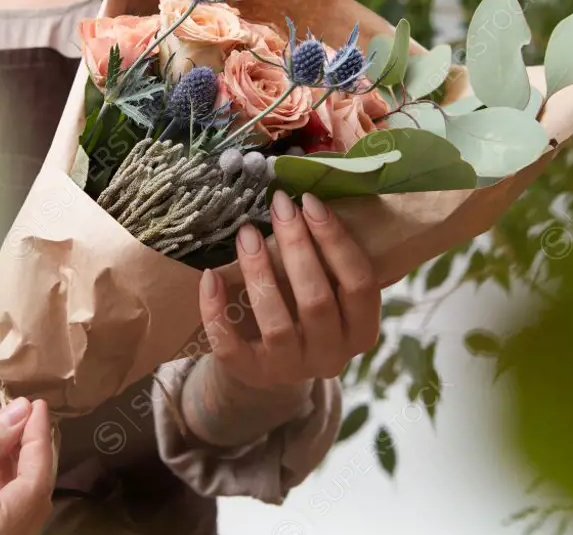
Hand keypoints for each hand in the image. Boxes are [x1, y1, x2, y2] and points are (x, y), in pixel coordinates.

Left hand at [200, 190, 380, 389]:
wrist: (272, 360)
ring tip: (246, 233)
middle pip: (317, 300)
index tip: (310, 201)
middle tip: (279, 207)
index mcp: (362, 331)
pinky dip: (217, 311)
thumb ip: (328, 257)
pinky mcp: (252, 375)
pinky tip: (210, 276)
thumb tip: (307, 197)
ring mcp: (292, 369)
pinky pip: (231, 347)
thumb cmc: (305, 308)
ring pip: (276, 322)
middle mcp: (332, 356)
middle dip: (296, 246)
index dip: (336, 240)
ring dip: (260, 272)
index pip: (360, 284)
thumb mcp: (329, 288)